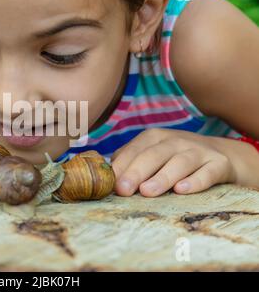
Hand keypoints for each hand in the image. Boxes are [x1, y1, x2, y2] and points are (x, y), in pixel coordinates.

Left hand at [111, 128, 235, 196]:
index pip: (135, 149)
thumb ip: (130, 161)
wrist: (222, 156)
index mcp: (155, 137)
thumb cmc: (175, 159)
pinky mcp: (219, 164)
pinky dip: (195, 181)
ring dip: (162, 177)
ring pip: (179, 163)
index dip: (122, 166)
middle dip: (136, 172)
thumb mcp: (153, 155)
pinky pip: (207, 173)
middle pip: (154, 155)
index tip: (111, 183)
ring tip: (147, 191)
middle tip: (123, 189)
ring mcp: (199, 151)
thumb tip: (106, 175)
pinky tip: (182, 190)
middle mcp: (176, 141)